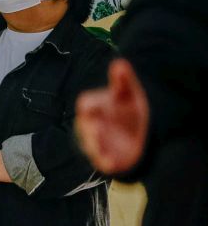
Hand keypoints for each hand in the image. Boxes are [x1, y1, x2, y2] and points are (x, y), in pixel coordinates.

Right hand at [75, 58, 148, 173]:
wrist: (140, 132)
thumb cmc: (127, 109)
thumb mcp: (127, 93)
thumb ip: (122, 80)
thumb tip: (121, 62)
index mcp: (93, 107)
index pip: (86, 105)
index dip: (91, 106)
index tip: (96, 108)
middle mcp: (92, 125)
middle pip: (86, 126)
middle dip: (90, 128)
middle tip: (96, 128)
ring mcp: (98, 142)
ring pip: (91, 144)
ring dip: (95, 145)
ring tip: (101, 148)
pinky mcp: (106, 158)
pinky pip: (102, 161)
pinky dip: (104, 162)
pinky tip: (111, 163)